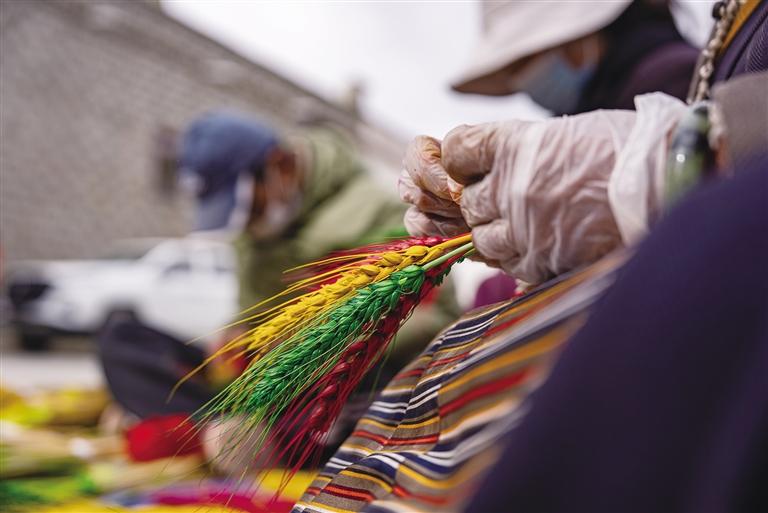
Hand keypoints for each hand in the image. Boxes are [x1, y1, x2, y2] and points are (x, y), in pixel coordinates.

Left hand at [401, 94, 686, 283]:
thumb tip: (492, 166)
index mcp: (515, 143)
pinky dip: (513, 256)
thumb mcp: (569, 133)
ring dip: (493, 232)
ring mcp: (522, 226)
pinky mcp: (540, 259)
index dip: (456, 158)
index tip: (464, 163)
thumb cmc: (629, 149)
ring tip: (522, 223)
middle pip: (465, 199)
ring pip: (479, 237)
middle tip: (496, 199)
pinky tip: (533, 244)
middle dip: (476, 200)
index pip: (456, 150)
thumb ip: (524, 150)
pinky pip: (506, 263)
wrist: (672, 183)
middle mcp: (510, 185)